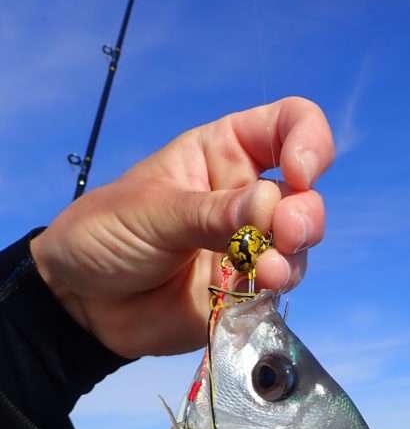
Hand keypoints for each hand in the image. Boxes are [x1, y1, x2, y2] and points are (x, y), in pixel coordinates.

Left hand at [30, 97, 333, 358]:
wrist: (82, 301)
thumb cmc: (105, 233)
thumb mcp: (152, 211)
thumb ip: (212, 212)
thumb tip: (274, 207)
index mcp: (224, 153)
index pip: (288, 126)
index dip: (308, 142)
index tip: (299, 173)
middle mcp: (246, 197)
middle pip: (304, 195)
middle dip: (304, 215)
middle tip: (284, 236)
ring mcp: (250, 247)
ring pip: (299, 248)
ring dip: (292, 260)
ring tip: (267, 276)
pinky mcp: (246, 292)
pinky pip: (279, 291)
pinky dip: (276, 294)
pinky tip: (257, 296)